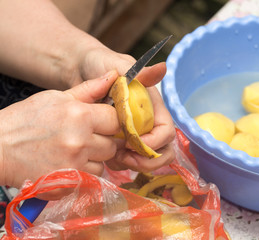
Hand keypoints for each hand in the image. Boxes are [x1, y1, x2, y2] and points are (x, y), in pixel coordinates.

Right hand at [0, 71, 119, 188]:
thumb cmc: (25, 119)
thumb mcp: (56, 97)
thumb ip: (89, 90)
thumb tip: (114, 76)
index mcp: (80, 116)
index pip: (116, 120)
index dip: (111, 121)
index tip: (103, 123)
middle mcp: (80, 142)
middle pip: (113, 144)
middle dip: (104, 140)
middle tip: (87, 137)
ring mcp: (75, 165)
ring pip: (104, 163)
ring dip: (95, 158)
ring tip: (75, 151)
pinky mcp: (68, 184)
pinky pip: (91, 178)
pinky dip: (85, 172)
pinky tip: (69, 163)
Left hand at [77, 47, 175, 172]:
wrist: (77, 70)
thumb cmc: (99, 64)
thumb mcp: (117, 65)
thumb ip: (139, 73)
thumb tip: (163, 68)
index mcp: (152, 106)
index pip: (166, 131)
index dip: (154, 142)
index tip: (131, 142)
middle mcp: (148, 121)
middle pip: (163, 150)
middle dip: (147, 159)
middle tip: (125, 157)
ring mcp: (136, 133)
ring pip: (148, 159)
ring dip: (134, 163)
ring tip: (114, 157)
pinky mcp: (123, 141)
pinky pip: (130, 160)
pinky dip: (121, 163)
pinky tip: (106, 155)